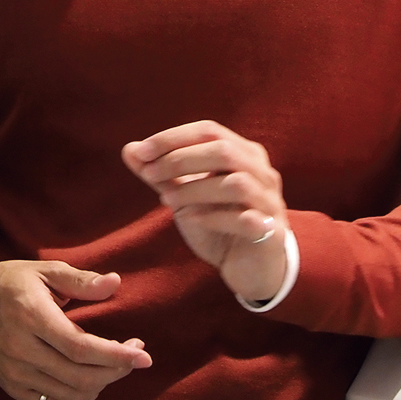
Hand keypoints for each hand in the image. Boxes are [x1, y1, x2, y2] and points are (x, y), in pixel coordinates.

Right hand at [0, 259, 151, 399]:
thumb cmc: (7, 282)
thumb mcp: (43, 270)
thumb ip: (80, 280)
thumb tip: (115, 283)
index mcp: (30, 316)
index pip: (80, 347)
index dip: (116, 355)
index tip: (142, 354)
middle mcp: (20, 349)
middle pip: (80, 376)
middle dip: (116, 370)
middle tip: (133, 355)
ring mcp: (14, 373)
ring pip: (70, 395)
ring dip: (102, 385)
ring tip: (114, 365)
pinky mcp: (11, 387)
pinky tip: (91, 382)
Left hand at [122, 121, 289, 302]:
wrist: (252, 268)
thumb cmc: (219, 224)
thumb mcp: (187, 197)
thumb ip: (162, 174)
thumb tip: (130, 150)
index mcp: (244, 153)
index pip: (209, 130)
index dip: (174, 137)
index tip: (141, 151)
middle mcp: (263, 172)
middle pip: (224, 151)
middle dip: (181, 159)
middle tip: (149, 174)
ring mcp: (270, 202)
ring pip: (236, 183)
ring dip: (194, 189)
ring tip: (166, 200)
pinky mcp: (270, 233)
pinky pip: (244, 219)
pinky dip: (212, 217)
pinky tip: (189, 219)